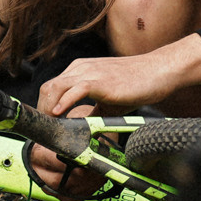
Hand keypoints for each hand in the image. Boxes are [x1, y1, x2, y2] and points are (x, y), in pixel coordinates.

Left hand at [37, 41, 200, 118]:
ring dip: (49, 108)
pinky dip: (65, 102)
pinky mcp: (101, 80)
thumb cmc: (135, 85)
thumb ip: (92, 113)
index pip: (51, 87)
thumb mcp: (108, 101)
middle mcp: (80, 68)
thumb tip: (80, 133)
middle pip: (48, 88)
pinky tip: (60, 115)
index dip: (44, 107)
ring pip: (56, 87)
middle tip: (46, 130)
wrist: (158, 71)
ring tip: (50, 126)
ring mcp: (89, 72)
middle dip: (42, 110)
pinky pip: (76, 89)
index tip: (45, 126)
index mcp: (79, 70)